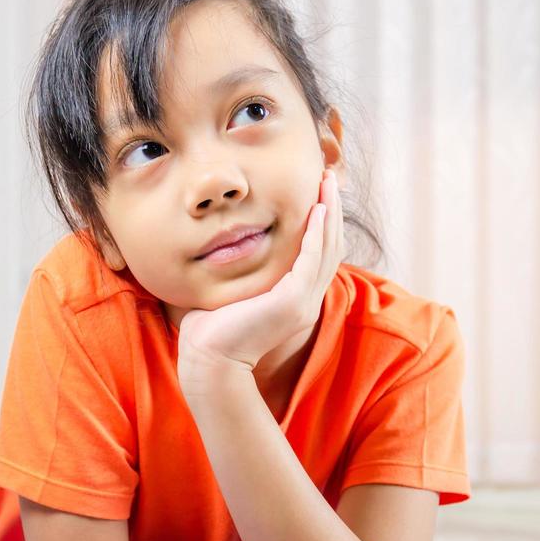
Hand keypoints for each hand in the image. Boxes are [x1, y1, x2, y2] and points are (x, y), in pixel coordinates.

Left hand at [177, 167, 344, 376]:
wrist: (208, 362)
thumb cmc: (209, 332)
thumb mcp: (231, 293)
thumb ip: (237, 272)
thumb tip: (221, 249)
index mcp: (295, 301)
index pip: (318, 255)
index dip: (322, 224)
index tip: (317, 194)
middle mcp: (306, 301)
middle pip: (330, 246)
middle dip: (332, 210)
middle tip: (328, 178)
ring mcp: (303, 302)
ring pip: (327, 248)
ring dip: (329, 213)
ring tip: (327, 183)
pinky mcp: (292, 301)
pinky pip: (312, 258)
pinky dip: (317, 233)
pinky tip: (317, 210)